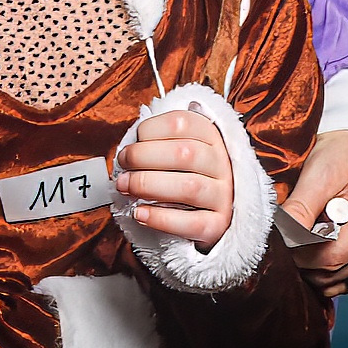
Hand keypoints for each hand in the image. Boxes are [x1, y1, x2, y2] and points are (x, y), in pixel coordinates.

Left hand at [116, 107, 234, 247]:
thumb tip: (126, 152)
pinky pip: (192, 223)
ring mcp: (225, 194)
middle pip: (184, 153)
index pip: (181, 123)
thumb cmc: (181, 174)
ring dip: (148, 186)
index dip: (148, 131)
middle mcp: (222, 163)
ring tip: (125, 188)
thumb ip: (155, 143)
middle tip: (123, 169)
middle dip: (142, 158)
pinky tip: (139, 213)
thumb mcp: (175, 149)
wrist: (208, 210)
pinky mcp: (220, 224)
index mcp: (210, 136)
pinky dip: (161, 218)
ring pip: (189, 187)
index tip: (129, 145)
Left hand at [279, 130, 347, 297]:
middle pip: (332, 273)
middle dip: (301, 259)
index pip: (331, 257)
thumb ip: (301, 207)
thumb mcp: (320, 173)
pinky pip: (341, 279)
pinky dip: (320, 268)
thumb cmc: (344, 157)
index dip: (298, 252)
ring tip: (302, 233)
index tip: (278, 236)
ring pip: (335, 281)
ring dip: (310, 265)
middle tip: (284, 234)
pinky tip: (311, 244)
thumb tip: (283, 237)